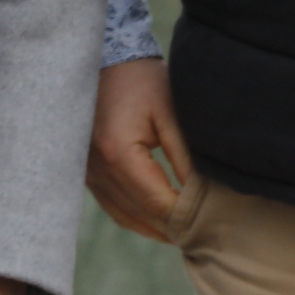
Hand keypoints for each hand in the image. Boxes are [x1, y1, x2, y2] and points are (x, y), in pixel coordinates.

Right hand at [87, 57, 191, 238]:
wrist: (106, 59)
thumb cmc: (141, 81)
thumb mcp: (170, 114)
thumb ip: (183, 157)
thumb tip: (200, 195)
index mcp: (119, 154)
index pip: (156, 202)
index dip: (183, 216)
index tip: (208, 223)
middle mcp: (97, 168)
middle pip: (139, 214)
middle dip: (171, 227)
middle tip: (201, 235)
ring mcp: (87, 171)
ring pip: (122, 215)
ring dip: (151, 227)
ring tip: (181, 234)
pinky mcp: (86, 169)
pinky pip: (109, 204)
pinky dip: (132, 217)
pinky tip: (153, 222)